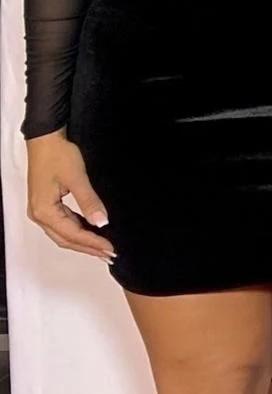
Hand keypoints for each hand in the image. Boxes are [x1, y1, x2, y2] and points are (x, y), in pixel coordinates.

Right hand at [25, 131, 113, 262]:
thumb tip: (101, 222)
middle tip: (110, 254)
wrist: (45, 139)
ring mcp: (41, 210)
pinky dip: (77, 230)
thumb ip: (89, 202)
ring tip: (103, 247)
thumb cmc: (57, 155)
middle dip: (88, 248)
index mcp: (44, 211)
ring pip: (63, 234)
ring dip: (83, 241)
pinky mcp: (45, 204)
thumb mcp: (77, 178)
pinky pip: (62, 224)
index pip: (72, 234)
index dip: (93, 243)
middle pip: (66, 239)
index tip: (111, 249)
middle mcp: (39, 214)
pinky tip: (91, 231)